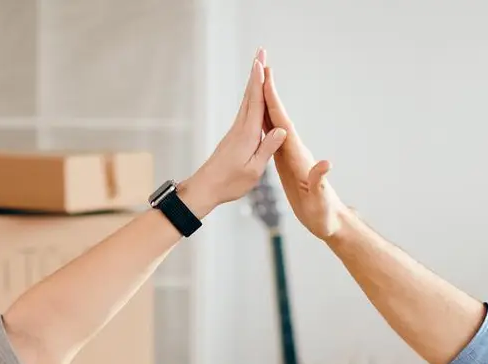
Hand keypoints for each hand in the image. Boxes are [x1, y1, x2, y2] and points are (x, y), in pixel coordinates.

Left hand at [179, 49, 286, 214]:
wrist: (205, 188)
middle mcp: (240, 128)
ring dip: (254, 82)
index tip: (261, 62)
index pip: (255, 103)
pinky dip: (251, 98)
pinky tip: (254, 95)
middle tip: (261, 52)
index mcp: (247, 134)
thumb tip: (281, 130)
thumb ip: (267, 148)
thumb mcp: (254, 169)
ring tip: (259, 66)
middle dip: (256, 73)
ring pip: (247, 101)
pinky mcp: (234, 137)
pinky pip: (245, 112)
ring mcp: (236, 131)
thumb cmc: (230, 183)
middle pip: (250, 95)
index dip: (259, 82)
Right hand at [261, 62, 346, 240]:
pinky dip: (264, 124)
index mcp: (299, 156)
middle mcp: (295, 151)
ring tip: (257, 83)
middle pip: (279, 117)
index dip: (275, 102)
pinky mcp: (286, 163)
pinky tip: (258, 115)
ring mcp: (290, 156)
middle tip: (261, 66)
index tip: (266, 79)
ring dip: (266, 103)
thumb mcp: (320, 200)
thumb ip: (321, 180)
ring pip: (274, 124)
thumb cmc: (324, 213)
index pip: (284, 124)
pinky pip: (272, 138)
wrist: (329, 221)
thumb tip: (326, 163)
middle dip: (270, 92)